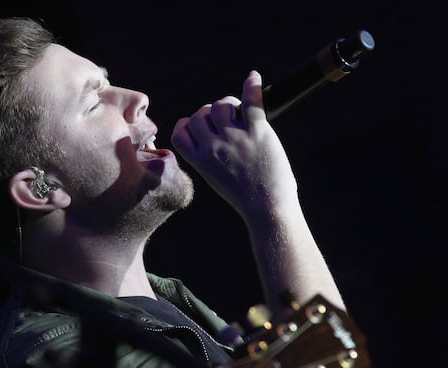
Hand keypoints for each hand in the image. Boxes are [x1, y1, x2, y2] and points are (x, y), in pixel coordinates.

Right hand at [170, 70, 297, 215]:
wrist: (268, 209)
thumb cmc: (246, 198)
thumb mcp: (216, 180)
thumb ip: (209, 158)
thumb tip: (212, 135)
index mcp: (200, 161)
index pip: (179, 132)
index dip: (187, 124)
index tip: (199, 126)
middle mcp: (213, 148)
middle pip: (200, 115)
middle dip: (209, 112)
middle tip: (224, 119)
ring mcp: (235, 138)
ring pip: (221, 106)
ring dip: (229, 104)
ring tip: (239, 111)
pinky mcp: (258, 132)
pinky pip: (252, 102)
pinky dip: (252, 87)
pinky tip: (254, 78)